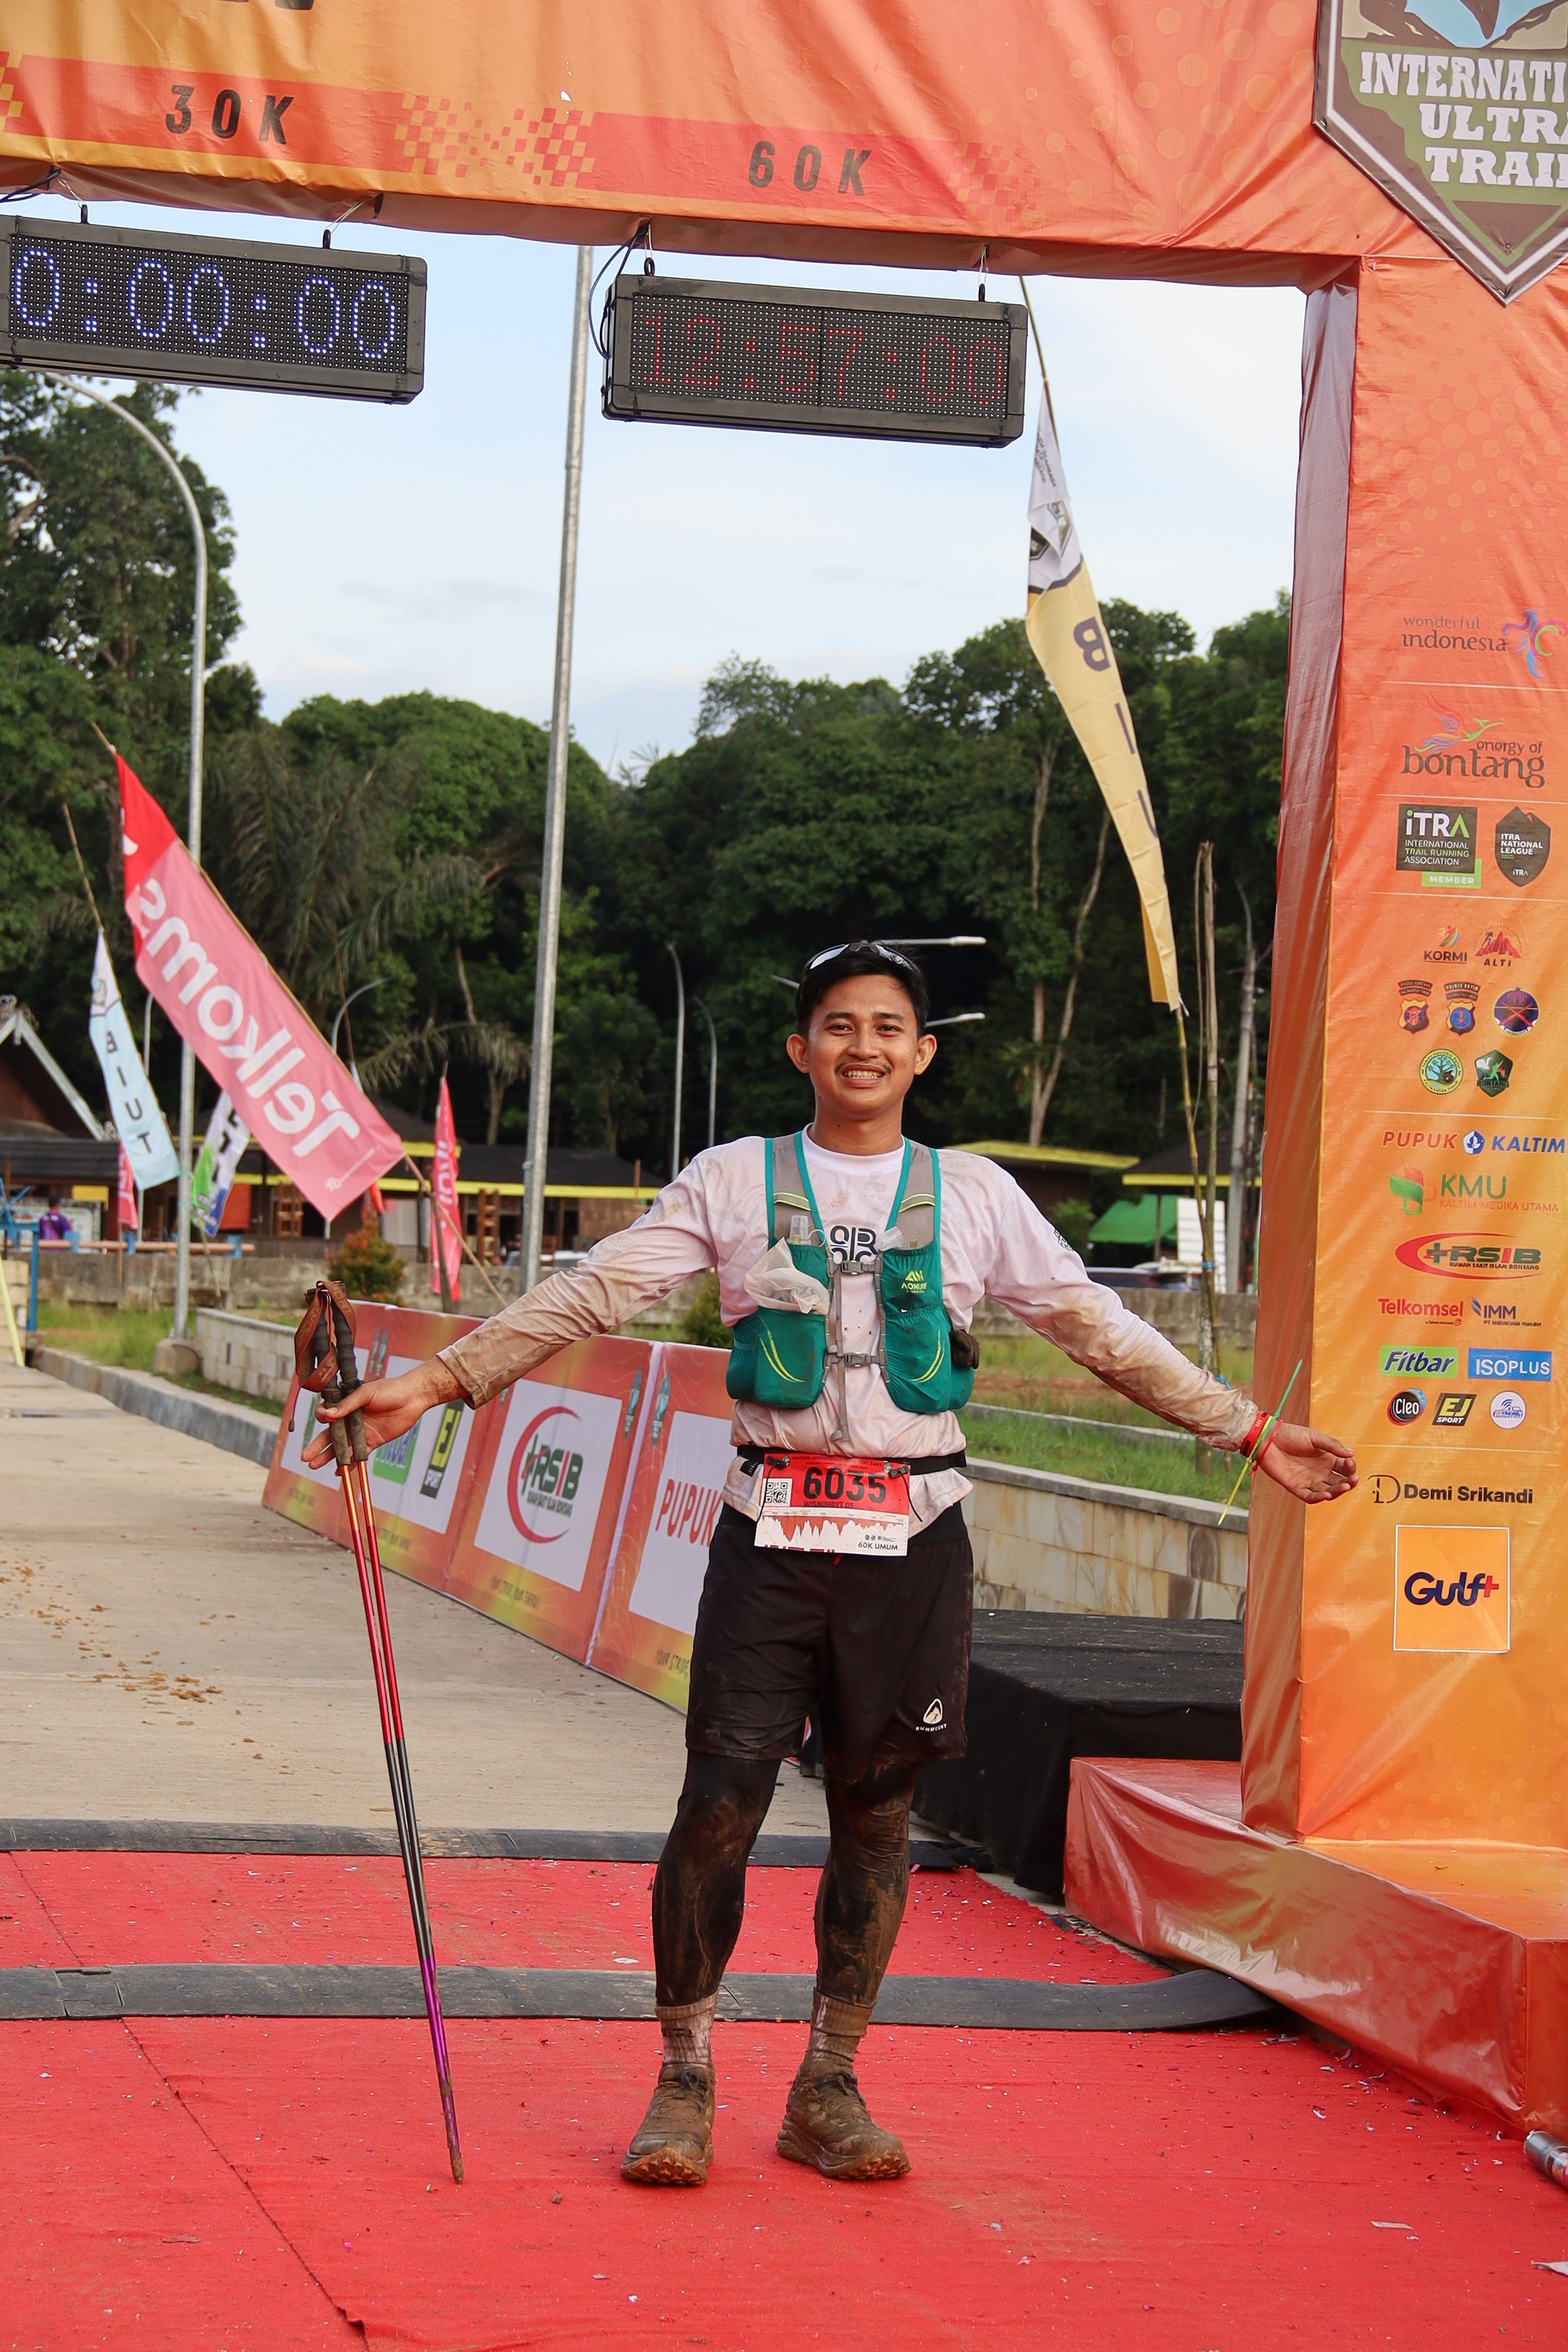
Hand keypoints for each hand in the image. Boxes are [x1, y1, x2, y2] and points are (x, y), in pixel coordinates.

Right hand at [302, 1357, 465, 1467]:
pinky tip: (340, 1471)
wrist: (413, 1396)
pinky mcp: (373, 1441)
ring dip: (329, 1456)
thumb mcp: (366, 1393)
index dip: (322, 1417)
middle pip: (330, 1435)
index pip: (328, 1413)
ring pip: (342, 1447)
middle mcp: (351, 1419)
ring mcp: (361, 1431)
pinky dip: (350, 1463)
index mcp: (347, 1404)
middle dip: (317, 1446)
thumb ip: (347, 1405)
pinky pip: (358, 1454)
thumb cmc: (390, 1389)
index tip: (324, 1419)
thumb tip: (327, 1414)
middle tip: (305, 1457)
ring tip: (315, 1465)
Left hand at [1253, 1419, 1356, 1503]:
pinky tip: (1326, 1494)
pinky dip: (1319, 1498)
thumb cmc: (1290, 1435)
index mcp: (1327, 1459)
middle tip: (1353, 1479)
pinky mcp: (1297, 1487)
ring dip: (1338, 1491)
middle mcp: (1320, 1472)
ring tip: (1344, 1486)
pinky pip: (1310, 1497)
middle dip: (1348, 1482)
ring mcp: (1309, 1480)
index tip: (1350, 1463)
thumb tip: (1352, 1453)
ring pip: (1328, 1492)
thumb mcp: (1314, 1437)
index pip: (1345, 1468)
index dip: (1350, 1468)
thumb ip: (1332, 1446)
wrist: (1268, 1439)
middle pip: (1339, 1482)